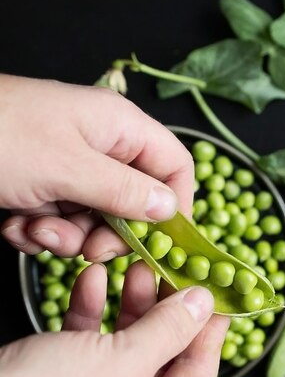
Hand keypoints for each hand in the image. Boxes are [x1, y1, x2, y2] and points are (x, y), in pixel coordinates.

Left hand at [0, 74, 193, 260]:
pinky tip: (15, 227)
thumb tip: (168, 210)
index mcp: (120, 127)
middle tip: (90, 249)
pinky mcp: (43, 185)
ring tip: (35, 231)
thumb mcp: (67, 168)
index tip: (162, 241)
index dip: (176, 204)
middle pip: (136, 199)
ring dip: (68, 236)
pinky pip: (63, 220)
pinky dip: (41, 232)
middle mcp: (102, 146)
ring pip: (97, 217)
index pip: (175, 165)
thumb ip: (125, 191)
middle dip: (111, 230)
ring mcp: (71, 166)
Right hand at [0, 261, 229, 376]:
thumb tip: (203, 303)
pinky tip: (91, 278)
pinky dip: (92, 307)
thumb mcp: (122, 361)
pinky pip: (88, 340)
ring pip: (127, 340)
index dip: (211, 328)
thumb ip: (168, 331)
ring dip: (130, 298)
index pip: (199, 371)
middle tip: (171, 268)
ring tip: (134, 264)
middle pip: (164, 350)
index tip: (217, 291)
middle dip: (166, 304)